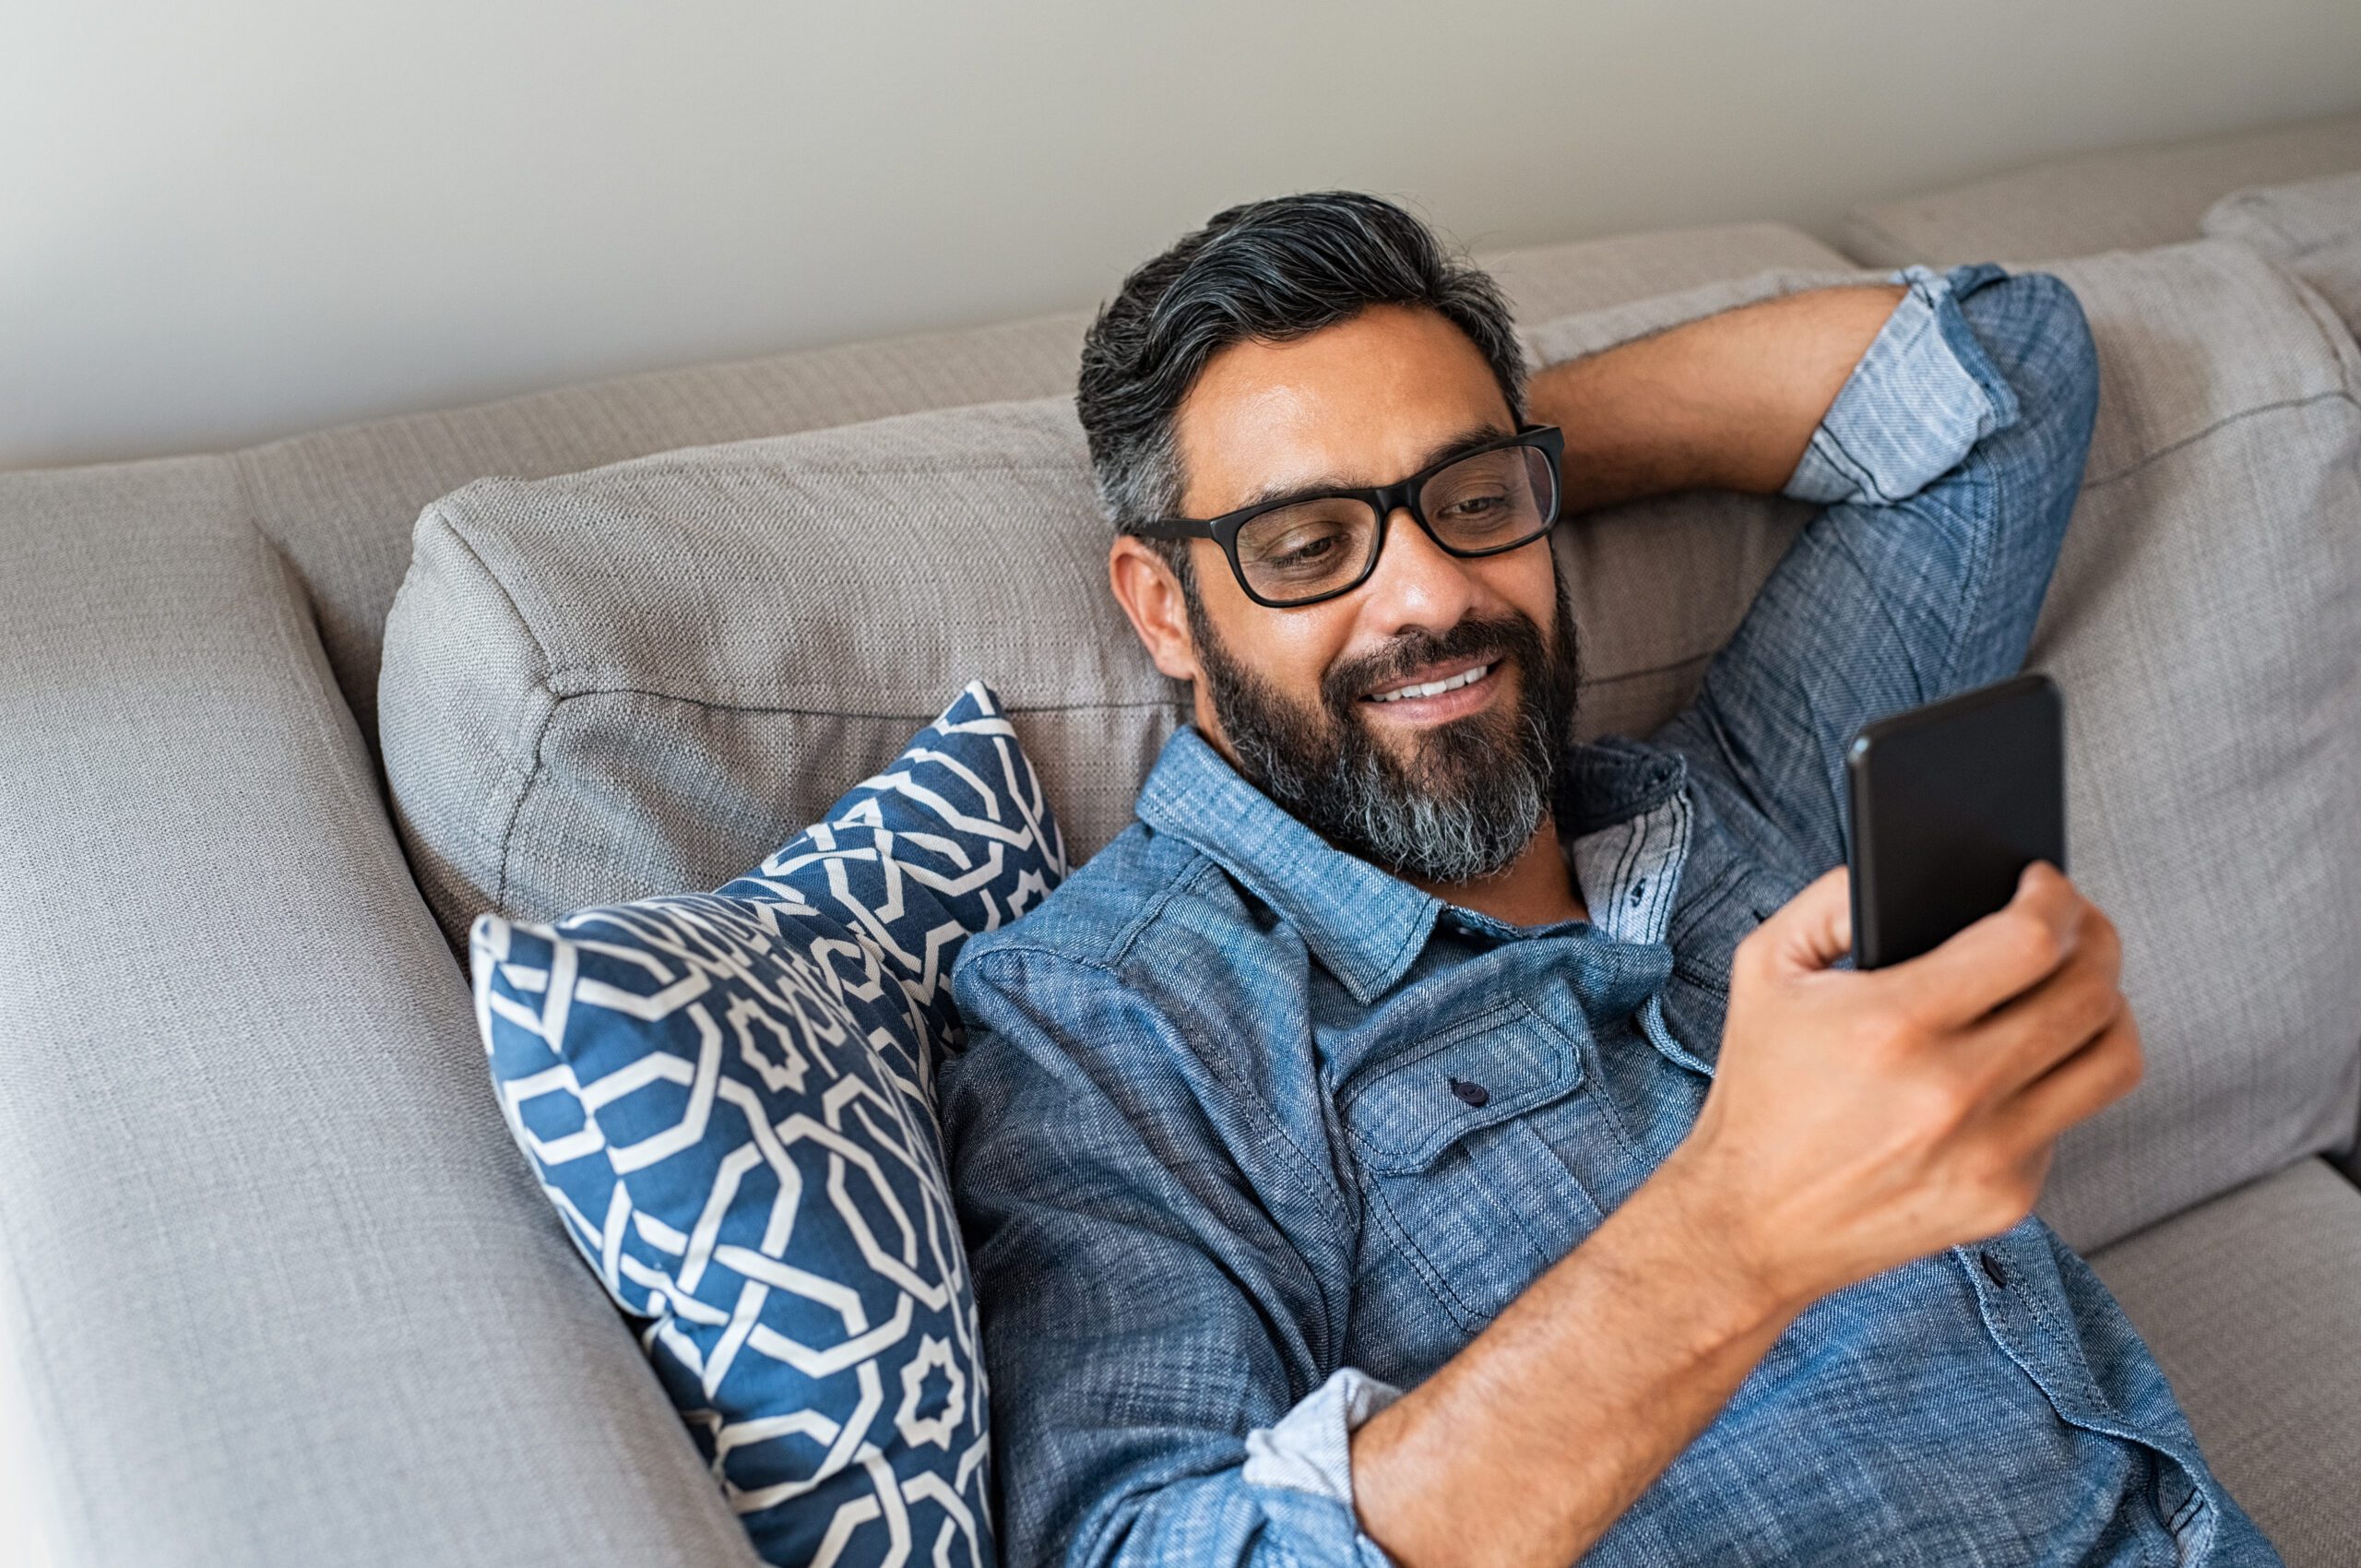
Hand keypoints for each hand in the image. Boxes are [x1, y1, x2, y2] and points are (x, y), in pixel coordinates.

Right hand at [1666, 862, 2141, 1312]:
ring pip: (2113, 1058)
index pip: (2030, 941)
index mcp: (1890, 1025)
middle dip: (2097, 938)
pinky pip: (2070, 1116)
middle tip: (2076, 922)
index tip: (2043, 884)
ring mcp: (1988, 1153)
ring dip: (2108, 1006)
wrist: (1750, 1223)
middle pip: (2090, 991)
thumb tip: (1909, 866)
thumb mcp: (1765, 969)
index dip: (2054, 898)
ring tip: (2077, 986)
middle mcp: (1950, 1093)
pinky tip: (2018, 1064)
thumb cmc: (1759, 1091)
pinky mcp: (2007, 1197)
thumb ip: (1832, 898)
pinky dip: (2054, 1079)